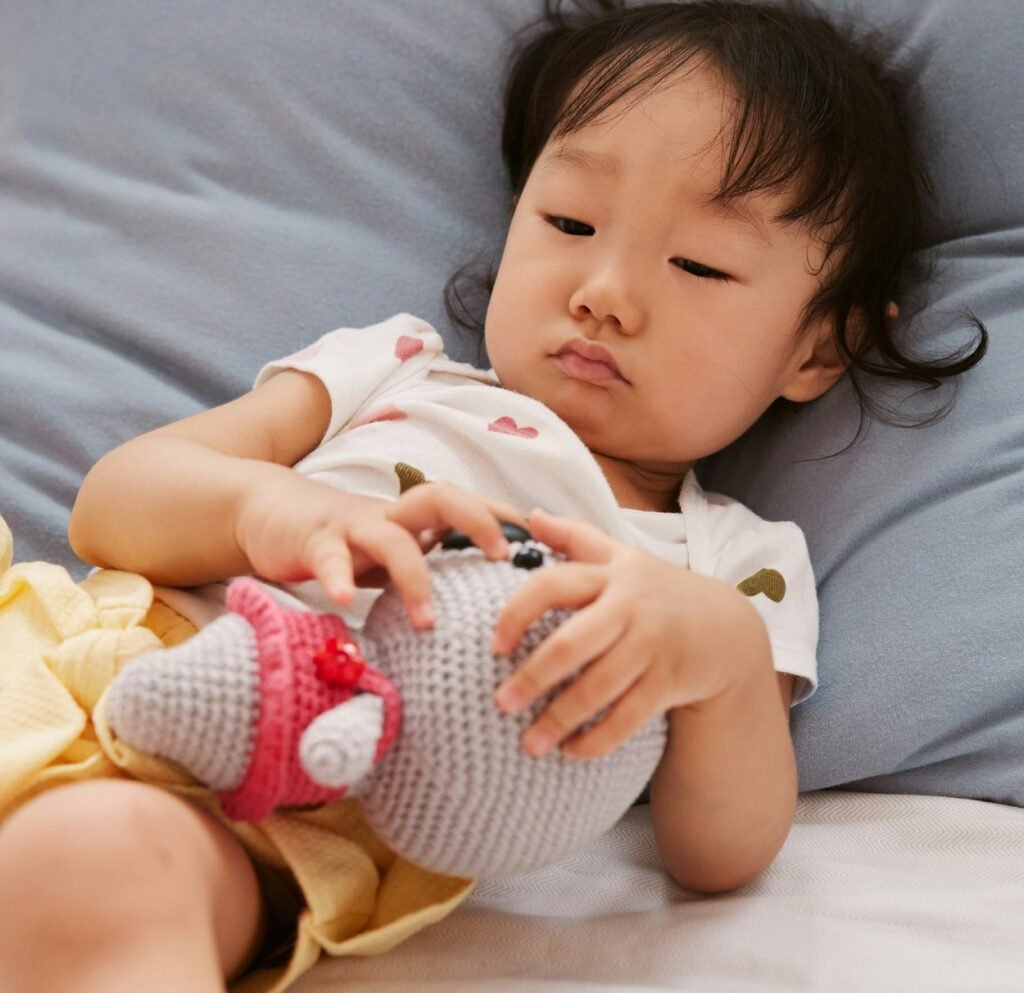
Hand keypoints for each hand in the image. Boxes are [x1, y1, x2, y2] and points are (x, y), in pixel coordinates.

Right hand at [235, 475, 525, 626]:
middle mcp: (394, 515)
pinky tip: (341, 602)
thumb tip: (488, 612)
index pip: (472, 505)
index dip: (509, 516)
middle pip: (442, 498)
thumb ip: (434, 570)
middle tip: (502, 556)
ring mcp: (355, 526)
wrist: (274, 516)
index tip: (551, 538)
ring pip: (393, 538)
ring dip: (415, 577)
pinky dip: (336, 578)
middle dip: (477, 520)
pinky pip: (329, 557)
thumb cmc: (349, 544)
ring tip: (428, 620)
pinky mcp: (316, 541)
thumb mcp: (397, 553)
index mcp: (418, 519)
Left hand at [492, 508, 750, 757]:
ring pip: (597, 688)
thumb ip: (575, 537)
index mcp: (610, 576)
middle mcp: (630, 608)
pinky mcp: (669, 682)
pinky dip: (598, 739)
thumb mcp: (621, 557)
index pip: (554, 585)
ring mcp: (652, 647)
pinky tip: (570, 752)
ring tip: (529, 745)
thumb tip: (529, 514)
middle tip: (500, 703)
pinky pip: (627, 718)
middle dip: (532, 677)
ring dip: (559, 719)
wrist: (725, 628)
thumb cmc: (657, 592)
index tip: (494, 645)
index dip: (517, 612)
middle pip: (571, 644)